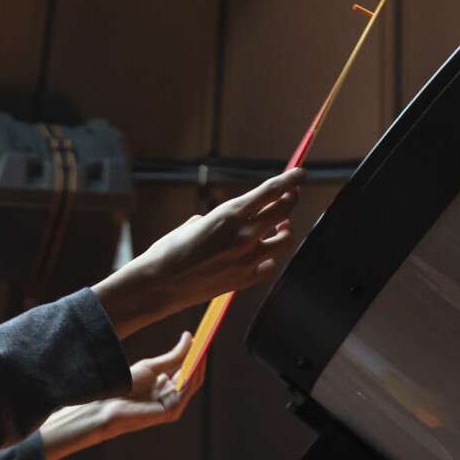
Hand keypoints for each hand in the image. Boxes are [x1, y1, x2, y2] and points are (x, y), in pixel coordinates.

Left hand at [38, 332, 205, 459]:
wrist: (108, 403)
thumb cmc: (126, 385)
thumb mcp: (152, 366)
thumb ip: (174, 355)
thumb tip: (190, 337)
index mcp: (169, 385)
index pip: (189, 369)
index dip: (198, 353)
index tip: (204, 336)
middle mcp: (174, 396)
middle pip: (194, 375)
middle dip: (201, 357)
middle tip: (207, 338)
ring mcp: (174, 405)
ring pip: (193, 382)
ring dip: (199, 364)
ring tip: (203, 346)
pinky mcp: (171, 411)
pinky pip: (185, 391)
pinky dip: (191, 376)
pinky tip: (193, 362)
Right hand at [92, 168, 304, 338]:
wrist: (158, 285)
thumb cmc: (168, 252)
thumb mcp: (192, 224)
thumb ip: (216, 220)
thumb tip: (225, 222)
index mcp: (228, 215)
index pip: (270, 191)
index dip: (290, 180)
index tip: (301, 174)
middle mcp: (242, 235)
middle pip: (284, 211)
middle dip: (292, 199)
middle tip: (292, 195)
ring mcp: (246, 259)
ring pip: (285, 239)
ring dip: (285, 229)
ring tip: (278, 227)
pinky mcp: (244, 280)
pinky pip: (270, 266)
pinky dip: (270, 259)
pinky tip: (262, 256)